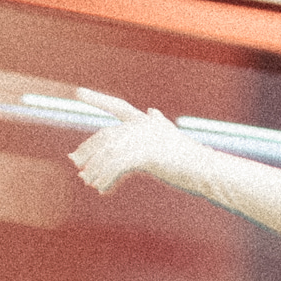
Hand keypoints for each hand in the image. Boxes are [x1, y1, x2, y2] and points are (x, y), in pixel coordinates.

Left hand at [67, 87, 198, 192]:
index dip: (97, 99)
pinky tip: (101, 188)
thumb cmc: (189, 158)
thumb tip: (151, 111)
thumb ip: (158, 124)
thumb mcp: (170, 137)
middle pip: (106, 135)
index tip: (78, 92)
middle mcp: (143, 127)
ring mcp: (144, 139)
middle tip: (75, 163)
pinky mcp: (146, 155)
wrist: (206, 170)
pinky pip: (117, 166)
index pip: (117, 106)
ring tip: (88, 182)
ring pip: (108, 153)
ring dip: (96, 169)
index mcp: (146, 122)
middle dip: (88, 149)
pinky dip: (106, 178)